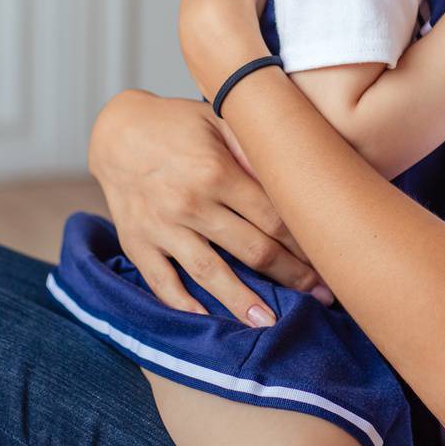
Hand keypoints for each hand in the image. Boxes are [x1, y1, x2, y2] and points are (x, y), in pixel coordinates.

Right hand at [87, 88, 334, 325]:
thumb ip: (253, 146)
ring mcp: (162, 227)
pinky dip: (183, 305)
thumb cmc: (177, 124)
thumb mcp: (218, 120)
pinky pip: (162, 281)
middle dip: (292, 275)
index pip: (274, 216)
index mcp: (217, 171)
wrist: (116, 132)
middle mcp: (191, 203)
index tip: (328, 258)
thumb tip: (293, 172)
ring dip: (243, 301)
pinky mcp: (138, 243)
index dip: (305, 241)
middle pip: (252, 249)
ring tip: (270, 324)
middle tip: (320, 295)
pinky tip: (206, 320)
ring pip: (210, 274)